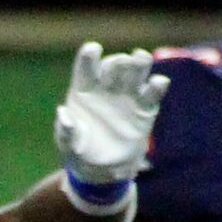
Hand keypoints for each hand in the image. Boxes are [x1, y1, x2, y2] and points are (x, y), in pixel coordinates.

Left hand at [55, 42, 167, 207]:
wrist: (103, 171)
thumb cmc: (79, 152)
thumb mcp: (68, 145)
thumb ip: (66, 131)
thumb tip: (63, 114)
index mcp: (84, 89)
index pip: (87, 65)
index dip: (90, 56)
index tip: (93, 50)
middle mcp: (107, 86)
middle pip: (114, 65)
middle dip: (118, 61)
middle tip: (122, 63)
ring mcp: (128, 94)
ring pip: (136, 71)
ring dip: (140, 61)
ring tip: (141, 58)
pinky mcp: (145, 107)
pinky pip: (153, 92)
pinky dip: (157, 85)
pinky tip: (158, 83)